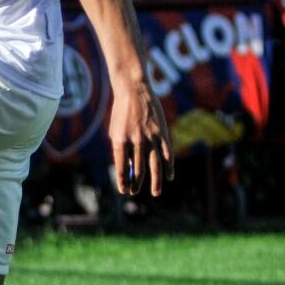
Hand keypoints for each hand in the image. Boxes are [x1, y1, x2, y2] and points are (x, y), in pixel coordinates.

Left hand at [108, 77, 173, 196]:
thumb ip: (122, 150)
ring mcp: (151, 137)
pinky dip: (169, 167)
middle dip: (136, 184)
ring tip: (155, 193)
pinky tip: (169, 177)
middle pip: (137, 169)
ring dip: (155, 181)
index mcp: (120, 141)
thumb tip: (131, 169)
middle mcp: (136, 141)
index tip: (124, 191)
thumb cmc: (121, 113)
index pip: (121, 168)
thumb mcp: (115, 131)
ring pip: (155, 165)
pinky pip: (167, 154)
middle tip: (134, 193)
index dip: (122, 181)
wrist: (133, 91)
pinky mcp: (162, 133)